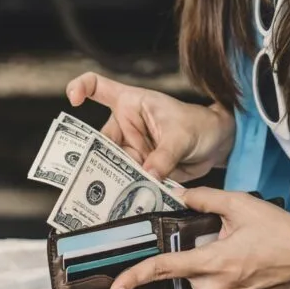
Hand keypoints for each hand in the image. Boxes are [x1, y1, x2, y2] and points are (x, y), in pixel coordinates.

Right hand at [65, 72, 235, 182]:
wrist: (217, 145)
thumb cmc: (200, 125)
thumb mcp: (182, 137)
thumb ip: (164, 157)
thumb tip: (147, 175)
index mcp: (130, 103)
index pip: (98, 86)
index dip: (81, 87)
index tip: (73, 99)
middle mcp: (125, 126)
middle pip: (99, 141)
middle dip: (94, 159)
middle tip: (92, 177)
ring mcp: (130, 148)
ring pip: (111, 165)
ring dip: (113, 180)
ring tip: (113, 195)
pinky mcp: (139, 168)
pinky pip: (127, 179)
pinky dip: (126, 190)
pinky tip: (124, 202)